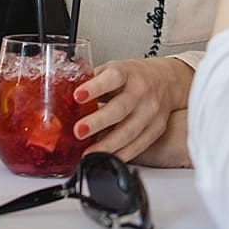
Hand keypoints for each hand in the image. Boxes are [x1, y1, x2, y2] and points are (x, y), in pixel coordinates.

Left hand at [73, 57, 192, 162]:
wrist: (167, 82)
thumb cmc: (134, 77)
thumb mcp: (113, 70)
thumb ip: (91, 81)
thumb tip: (61, 92)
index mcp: (127, 73)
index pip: (112, 77)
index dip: (95, 87)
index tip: (78, 95)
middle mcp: (141, 92)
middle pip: (121, 108)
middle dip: (99, 122)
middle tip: (79, 131)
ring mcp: (151, 112)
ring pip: (130, 131)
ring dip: (108, 145)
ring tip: (88, 153)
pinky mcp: (156, 129)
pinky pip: (138, 145)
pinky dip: (121, 154)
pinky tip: (106, 158)